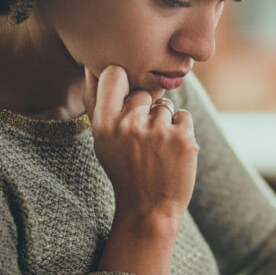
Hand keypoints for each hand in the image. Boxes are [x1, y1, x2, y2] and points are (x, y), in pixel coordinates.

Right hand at [84, 66, 198, 274]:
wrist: (149, 208)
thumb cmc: (124, 171)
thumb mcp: (102, 141)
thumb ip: (97, 104)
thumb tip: (91, 66)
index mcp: (103, 124)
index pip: (114, 73)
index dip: (123, 80)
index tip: (125, 96)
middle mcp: (129, 125)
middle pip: (143, 92)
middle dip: (145, 110)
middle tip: (142, 140)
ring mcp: (157, 131)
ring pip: (165, 105)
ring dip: (165, 123)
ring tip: (157, 150)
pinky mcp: (183, 138)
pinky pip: (184, 116)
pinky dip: (182, 131)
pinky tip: (172, 152)